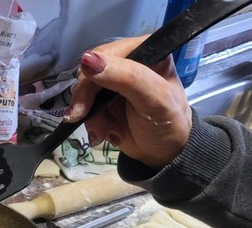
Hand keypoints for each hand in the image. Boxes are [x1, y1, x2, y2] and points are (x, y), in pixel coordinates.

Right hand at [64, 36, 192, 169]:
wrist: (163, 153)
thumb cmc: (167, 124)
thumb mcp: (153, 98)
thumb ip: (126, 76)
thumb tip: (87, 59)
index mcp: (145, 51)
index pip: (105, 55)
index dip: (91, 78)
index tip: (86, 105)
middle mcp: (127, 62)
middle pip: (89, 73)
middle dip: (88, 102)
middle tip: (93, 124)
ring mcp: (114, 82)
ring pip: (84, 92)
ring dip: (91, 117)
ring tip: (107, 133)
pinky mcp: (105, 100)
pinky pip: (85, 106)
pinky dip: (91, 123)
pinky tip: (104, 133)